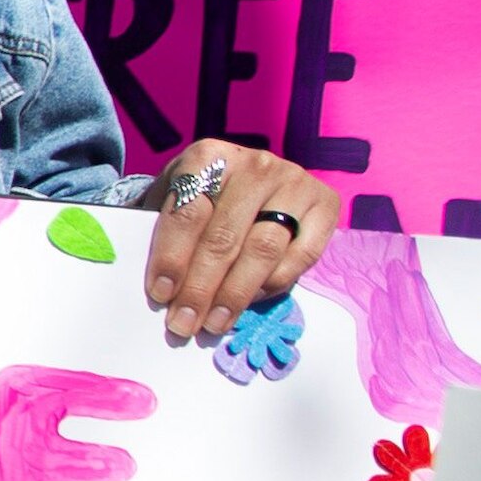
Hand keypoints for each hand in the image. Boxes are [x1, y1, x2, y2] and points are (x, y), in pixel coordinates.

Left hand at [142, 145, 339, 343]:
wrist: (252, 174)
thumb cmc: (204, 194)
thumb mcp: (174, 195)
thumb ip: (161, 229)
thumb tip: (156, 285)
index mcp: (209, 156)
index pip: (187, 213)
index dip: (172, 257)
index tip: (160, 294)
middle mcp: (255, 165)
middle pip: (224, 237)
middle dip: (201, 288)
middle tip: (184, 323)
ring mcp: (294, 182)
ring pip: (262, 249)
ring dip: (235, 294)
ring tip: (214, 324)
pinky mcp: (325, 204)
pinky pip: (300, 256)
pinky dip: (272, 285)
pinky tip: (249, 302)